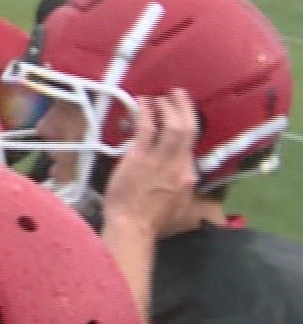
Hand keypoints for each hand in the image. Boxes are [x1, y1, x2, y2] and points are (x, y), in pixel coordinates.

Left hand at [102, 90, 197, 236]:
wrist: (132, 228)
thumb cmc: (150, 223)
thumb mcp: (178, 209)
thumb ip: (183, 192)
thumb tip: (185, 185)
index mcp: (188, 177)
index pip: (191, 147)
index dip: (186, 130)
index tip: (180, 120)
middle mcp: (179, 166)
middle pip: (189, 130)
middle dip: (185, 108)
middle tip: (179, 95)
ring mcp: (160, 161)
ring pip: (173, 126)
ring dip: (169, 107)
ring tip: (162, 96)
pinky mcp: (140, 158)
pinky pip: (147, 129)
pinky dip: (146, 114)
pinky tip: (142, 104)